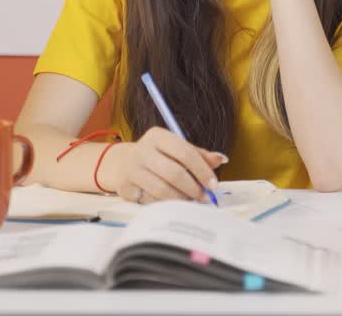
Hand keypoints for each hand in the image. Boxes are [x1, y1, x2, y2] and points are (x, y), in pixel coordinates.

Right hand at [103, 127, 225, 203]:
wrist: (120, 164)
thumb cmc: (156, 156)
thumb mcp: (175, 149)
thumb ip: (198, 154)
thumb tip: (221, 159)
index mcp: (158, 136)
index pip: (185, 152)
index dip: (202, 170)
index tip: (213, 185)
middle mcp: (142, 150)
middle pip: (174, 173)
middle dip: (193, 188)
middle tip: (203, 198)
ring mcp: (131, 169)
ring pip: (162, 190)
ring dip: (181, 199)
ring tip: (190, 201)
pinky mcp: (125, 187)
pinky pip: (151, 201)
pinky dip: (165, 204)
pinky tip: (172, 203)